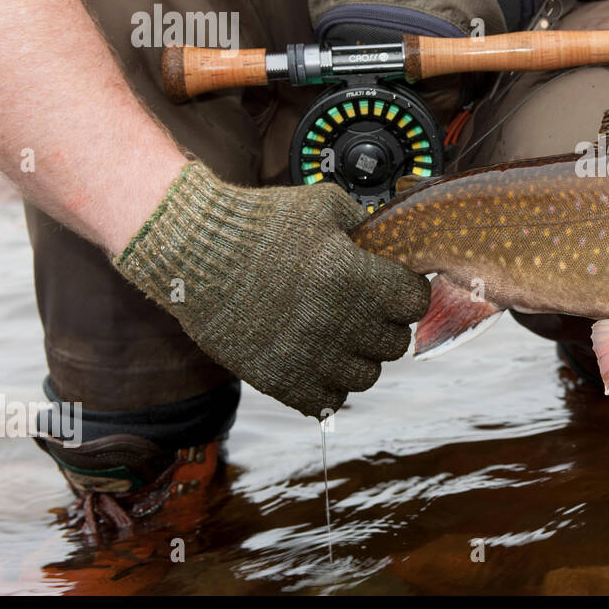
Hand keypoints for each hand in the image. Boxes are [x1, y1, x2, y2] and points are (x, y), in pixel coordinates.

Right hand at [115, 162, 429, 417]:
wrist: (194, 252)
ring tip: (339, 335)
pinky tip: (317, 359)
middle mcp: (337, 322)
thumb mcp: (323, 207)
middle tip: (366, 310)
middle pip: (396, 343)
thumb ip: (366, 226)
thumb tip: (392, 243)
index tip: (395, 286)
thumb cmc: (258, 223)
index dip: (409, 292)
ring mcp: (308, 356)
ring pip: (367, 377)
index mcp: (354, 277)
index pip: (415, 302)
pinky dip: (328, 385)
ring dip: (359, 357)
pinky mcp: (279, 380)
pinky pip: (327, 402)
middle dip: (386, 324)